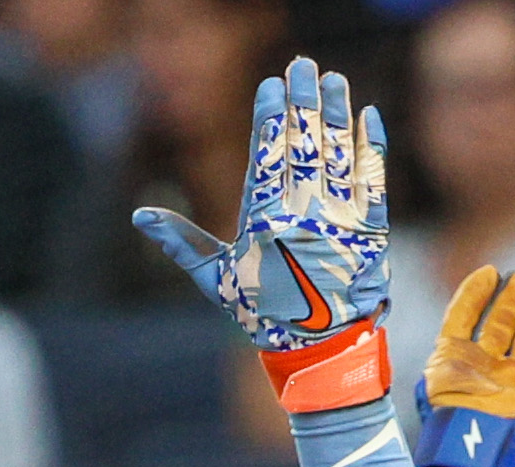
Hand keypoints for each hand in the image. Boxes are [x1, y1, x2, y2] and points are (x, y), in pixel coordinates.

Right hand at [133, 57, 386, 350]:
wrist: (321, 352)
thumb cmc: (263, 314)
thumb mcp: (217, 280)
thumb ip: (182, 242)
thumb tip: (140, 216)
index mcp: (264, 222)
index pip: (267, 155)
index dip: (270, 116)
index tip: (271, 85)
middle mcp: (304, 215)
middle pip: (304, 143)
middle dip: (303, 99)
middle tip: (303, 66)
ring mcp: (341, 220)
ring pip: (340, 153)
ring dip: (338, 112)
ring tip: (334, 80)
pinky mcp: (372, 229)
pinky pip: (374, 178)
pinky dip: (372, 146)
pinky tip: (369, 115)